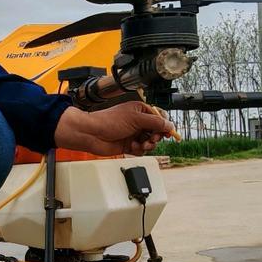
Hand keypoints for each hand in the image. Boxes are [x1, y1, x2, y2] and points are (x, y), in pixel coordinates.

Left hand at [53, 102, 175, 156]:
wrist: (92, 134)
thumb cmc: (108, 121)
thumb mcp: (135, 119)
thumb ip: (155, 122)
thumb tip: (169, 125)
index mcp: (140, 110)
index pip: (160, 117)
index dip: (165, 125)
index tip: (168, 132)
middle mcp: (138, 122)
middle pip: (156, 131)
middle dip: (155, 137)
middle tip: (152, 139)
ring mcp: (133, 134)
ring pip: (149, 142)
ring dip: (147, 145)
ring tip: (140, 144)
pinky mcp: (128, 145)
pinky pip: (141, 150)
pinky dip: (138, 150)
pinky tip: (132, 147)